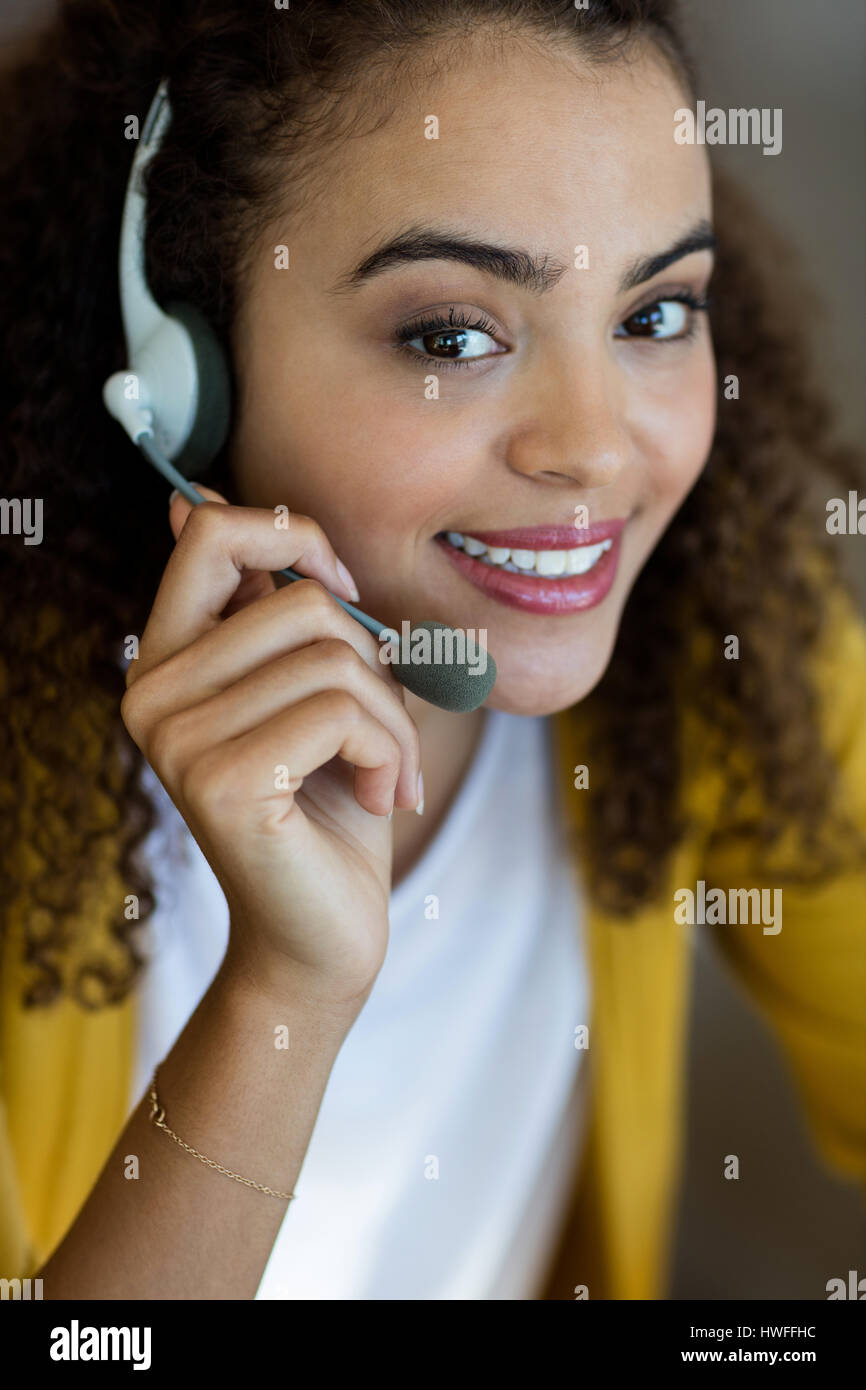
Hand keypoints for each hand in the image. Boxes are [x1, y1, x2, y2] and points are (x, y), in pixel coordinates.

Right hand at [121, 486, 421, 1006]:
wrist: (322, 934)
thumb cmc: (328, 804)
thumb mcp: (315, 689)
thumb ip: (277, 608)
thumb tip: (194, 499)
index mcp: (169, 659)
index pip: (214, 534)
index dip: (296, 539)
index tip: (343, 591)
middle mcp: (152, 693)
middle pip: (302, 602)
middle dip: (378, 665)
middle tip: (386, 733)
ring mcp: (176, 738)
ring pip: (335, 659)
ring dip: (394, 720)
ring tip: (386, 773)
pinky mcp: (218, 781)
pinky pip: (341, 712)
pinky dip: (389, 751)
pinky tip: (379, 798)